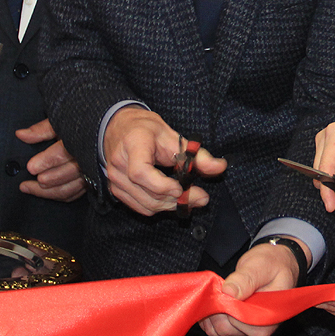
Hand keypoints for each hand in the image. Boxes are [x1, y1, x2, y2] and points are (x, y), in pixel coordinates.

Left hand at [16, 120, 85, 201]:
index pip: (62, 154)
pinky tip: (46, 193)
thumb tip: (20, 134)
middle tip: (27, 183)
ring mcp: (89, 172)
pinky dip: (59, 196)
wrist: (99, 135)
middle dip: (47, 180)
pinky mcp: (90, 182)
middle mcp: (86, 159)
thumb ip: (40, 130)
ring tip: (30, 188)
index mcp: (78, 141)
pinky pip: (74, 194)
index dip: (45, 162)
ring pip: (69, 188)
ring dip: (48, 192)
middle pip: (67, 174)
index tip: (31, 167)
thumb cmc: (78, 128)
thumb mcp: (59, 124)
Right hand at [102, 107, 225, 215]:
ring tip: (189, 197)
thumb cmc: (146, 130)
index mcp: (133, 144)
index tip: (181, 188)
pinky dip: (159, 207)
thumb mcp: (173, 136)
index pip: (140, 173)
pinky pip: (141, 207)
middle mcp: (119, 164)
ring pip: (146, 205)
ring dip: (171, 205)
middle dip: (176, 200)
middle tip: (199, 197)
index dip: (162, 186)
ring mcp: (115, 179)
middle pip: (147, 193)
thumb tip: (220, 167)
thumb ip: (197, 155)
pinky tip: (173, 199)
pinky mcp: (116, 190)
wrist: (120, 128)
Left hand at [199, 242, 302, 335]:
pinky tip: (216, 301)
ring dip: (212, 312)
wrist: (278, 264)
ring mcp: (248, 332)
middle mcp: (260, 330)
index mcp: (268, 318)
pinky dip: (210, 317)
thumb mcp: (261, 265)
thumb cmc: (273, 264)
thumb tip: (228, 292)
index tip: (223, 287)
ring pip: (218, 331)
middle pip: (225, 328)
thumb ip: (246, 278)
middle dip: (216, 307)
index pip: (238, 321)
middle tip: (220, 287)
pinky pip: (217, 330)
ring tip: (220, 292)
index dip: (226, 304)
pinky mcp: (239, 329)